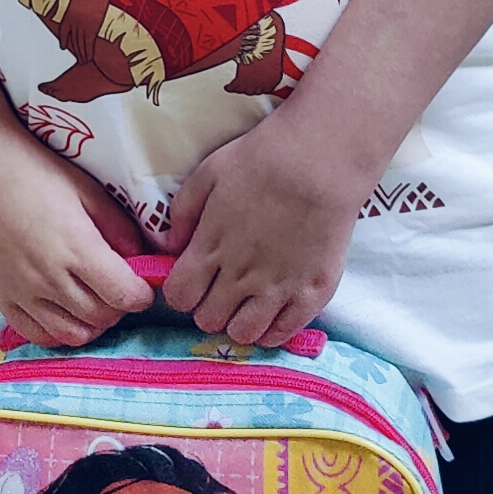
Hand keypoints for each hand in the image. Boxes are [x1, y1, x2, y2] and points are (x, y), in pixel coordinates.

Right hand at [0, 125, 153, 349]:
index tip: (142, 284)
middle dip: (119, 307)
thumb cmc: (29, 169)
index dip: (141, 294)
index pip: (125, 296)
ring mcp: (22, 292)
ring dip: (91, 323)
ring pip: (72, 334)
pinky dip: (58, 331)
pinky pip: (36, 334)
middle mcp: (50, 278)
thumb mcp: (85, 189)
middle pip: (102, 318)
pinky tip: (63, 311)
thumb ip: (118, 227)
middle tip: (118, 286)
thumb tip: (140, 257)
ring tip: (93, 300)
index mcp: (77, 248)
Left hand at [55, 0, 112, 64]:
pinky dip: (88, 51)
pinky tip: (89, 58)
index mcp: (69, 12)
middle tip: (79, 60)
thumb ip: (80, 3)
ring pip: (80, 44)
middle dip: (76, 51)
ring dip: (83, 54)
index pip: (64, 30)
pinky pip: (88, 42)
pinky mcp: (92, 24)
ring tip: (85, 62)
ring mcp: (82, 23)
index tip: (64, 47)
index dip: (64, 40)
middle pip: (73, 40)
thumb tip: (82, 5)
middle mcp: (73, 20)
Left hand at [161, 112, 360, 348]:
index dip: (182, 293)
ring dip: (239, 322)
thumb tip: (171, 247)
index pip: (179, 297)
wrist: (321, 160)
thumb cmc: (262, 159)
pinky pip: (283, 333)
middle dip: (209, 308)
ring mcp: (278, 288)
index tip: (193, 281)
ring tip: (248, 303)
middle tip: (222, 290)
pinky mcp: (313, 292)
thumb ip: (183, 213)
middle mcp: (240, 276)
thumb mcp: (208, 174)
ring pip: (243, 334)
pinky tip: (273, 312)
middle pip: (208, 320)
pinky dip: (273, 329)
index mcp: (210, 247)